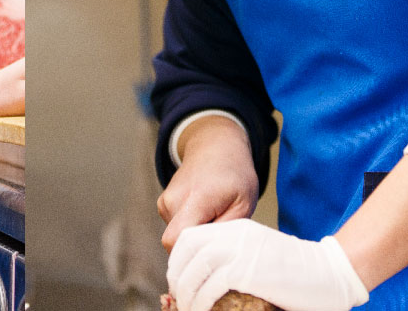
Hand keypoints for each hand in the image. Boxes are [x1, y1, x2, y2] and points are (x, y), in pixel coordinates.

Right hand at [157, 116, 258, 250]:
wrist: (214, 146)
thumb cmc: (234, 174)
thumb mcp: (244, 203)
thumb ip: (227, 232)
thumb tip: (213, 256)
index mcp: (195, 199)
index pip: (176, 240)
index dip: (188, 257)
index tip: (208, 262)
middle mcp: (173, 201)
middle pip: (177, 243)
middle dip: (197, 248)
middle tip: (220, 238)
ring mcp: (165, 202)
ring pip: (177, 237)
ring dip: (195, 236)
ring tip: (214, 219)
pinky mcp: (163, 204)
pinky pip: (175, 228)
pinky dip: (190, 228)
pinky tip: (204, 214)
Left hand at [169, 219, 368, 310]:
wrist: (331, 272)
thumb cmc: (296, 270)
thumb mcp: (258, 251)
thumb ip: (233, 254)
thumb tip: (202, 275)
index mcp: (236, 227)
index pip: (191, 236)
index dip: (178, 259)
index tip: (178, 278)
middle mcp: (234, 234)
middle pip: (187, 249)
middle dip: (177, 274)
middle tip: (178, 295)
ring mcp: (240, 250)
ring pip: (195, 269)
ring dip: (186, 292)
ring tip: (188, 307)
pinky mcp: (247, 271)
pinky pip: (211, 286)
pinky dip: (201, 300)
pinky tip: (201, 310)